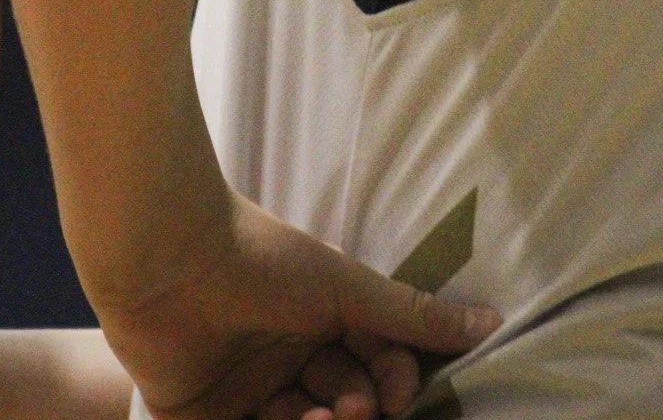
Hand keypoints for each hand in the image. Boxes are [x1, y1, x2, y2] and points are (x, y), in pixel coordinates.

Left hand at [98, 193, 497, 419]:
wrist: (169, 259)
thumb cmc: (262, 258)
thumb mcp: (346, 288)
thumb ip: (412, 315)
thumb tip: (493, 323)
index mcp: (319, 320)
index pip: (373, 365)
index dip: (392, 384)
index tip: (397, 394)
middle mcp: (285, 356)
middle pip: (341, 403)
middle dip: (356, 411)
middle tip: (356, 407)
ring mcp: (244, 390)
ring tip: (315, 418)